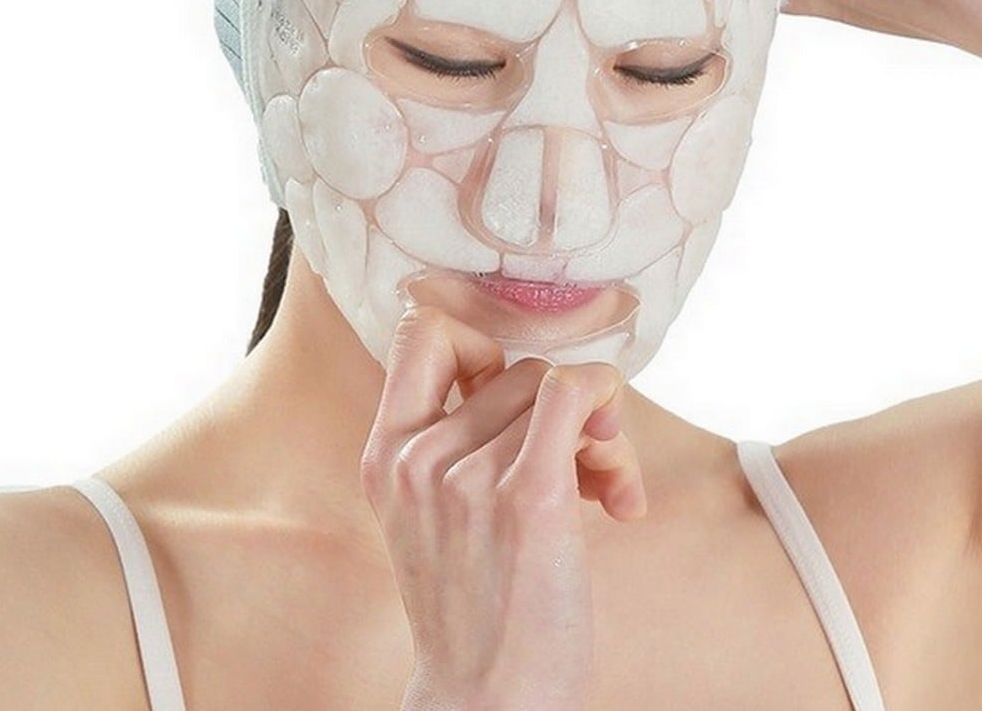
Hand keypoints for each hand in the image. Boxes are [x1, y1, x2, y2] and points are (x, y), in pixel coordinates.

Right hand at [360, 305, 647, 709]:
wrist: (488, 703)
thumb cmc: (476, 606)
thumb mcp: (432, 513)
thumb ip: (460, 438)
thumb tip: (549, 381)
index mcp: (386, 454)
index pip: (419, 331)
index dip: (478, 344)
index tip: (510, 393)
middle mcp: (417, 457)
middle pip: (515, 368)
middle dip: (560, 405)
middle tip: (583, 461)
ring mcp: (466, 475)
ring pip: (555, 388)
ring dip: (598, 433)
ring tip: (603, 493)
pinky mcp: (527, 498)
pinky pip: (574, 396)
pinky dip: (606, 408)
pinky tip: (619, 482)